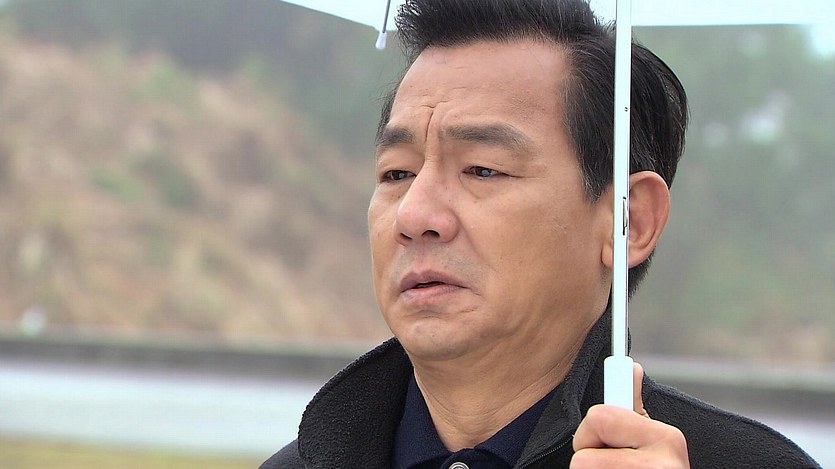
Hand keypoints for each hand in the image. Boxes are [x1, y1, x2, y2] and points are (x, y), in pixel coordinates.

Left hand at [571, 363, 688, 467]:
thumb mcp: (651, 438)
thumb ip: (632, 405)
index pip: (598, 418)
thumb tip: (630, 367)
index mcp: (667, 438)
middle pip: (582, 455)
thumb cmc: (654, 468)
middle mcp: (662, 465)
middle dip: (587, 458)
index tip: (602, 438)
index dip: (591, 433)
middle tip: (611, 465)